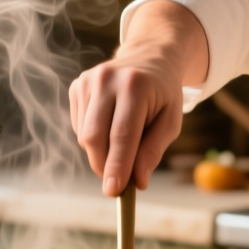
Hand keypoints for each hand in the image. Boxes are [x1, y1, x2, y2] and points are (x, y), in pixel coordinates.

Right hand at [69, 1, 209, 194]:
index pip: (122, 135)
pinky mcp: (77, 86)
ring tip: (123, 144)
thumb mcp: (171, 121)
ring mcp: (88, 81)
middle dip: (105, 166)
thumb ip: (153, 151)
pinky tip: (110, 126)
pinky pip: (79, 127)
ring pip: (85, 136)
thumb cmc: (163, 95)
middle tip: (119, 183)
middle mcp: (107, 80)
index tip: (113, 191)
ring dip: (101, 153)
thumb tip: (137, 182)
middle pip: (95, 138)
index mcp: (135, 87)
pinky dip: (94, 138)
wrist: (149, 57)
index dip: (117, 166)